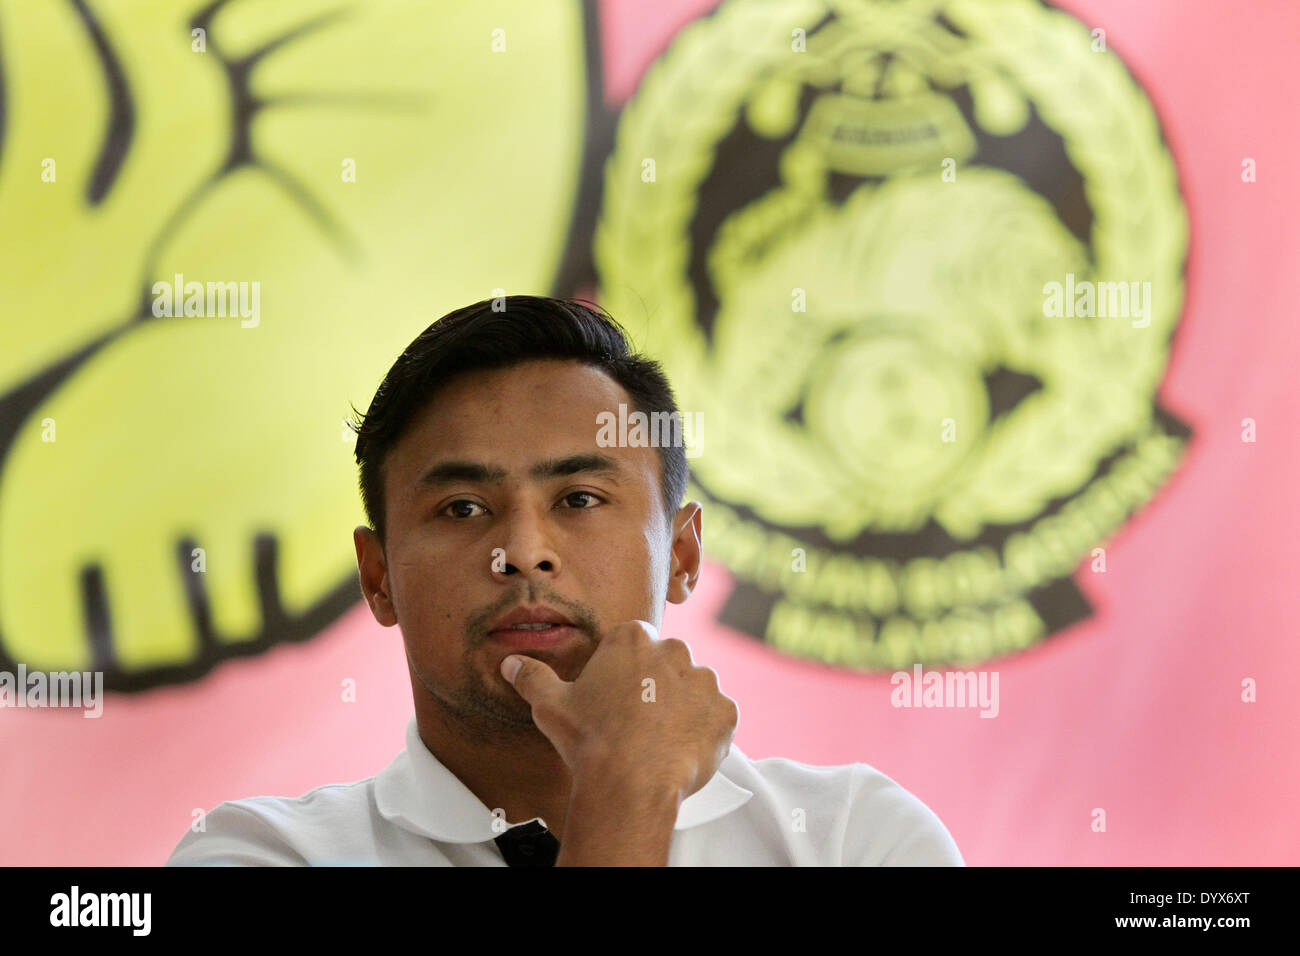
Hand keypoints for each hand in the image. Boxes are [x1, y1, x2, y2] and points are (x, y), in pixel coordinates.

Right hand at [500, 619, 738, 803]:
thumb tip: (510, 664)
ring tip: (658, 738)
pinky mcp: (725, 713)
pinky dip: (704, 732)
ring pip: (694, 689)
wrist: (630, 783)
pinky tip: (680, 750)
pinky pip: (717, 718)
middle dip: (655, 686)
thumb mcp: (550, 705)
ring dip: (682, 707)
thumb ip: (532, 677)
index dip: (623, 671)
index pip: (633, 643)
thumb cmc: (590, 739)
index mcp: (634, 638)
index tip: (615, 696)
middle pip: (666, 663)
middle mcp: (675, 651)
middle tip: (636, 720)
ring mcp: (705, 681)